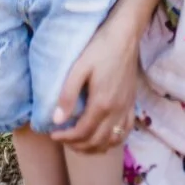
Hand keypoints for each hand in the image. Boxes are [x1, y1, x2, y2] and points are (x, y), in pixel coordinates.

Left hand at [50, 17, 140, 152]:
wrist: (124, 37)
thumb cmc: (99, 49)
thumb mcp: (78, 68)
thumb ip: (67, 95)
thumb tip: (56, 120)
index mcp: (102, 104)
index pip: (82, 132)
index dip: (66, 137)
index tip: (53, 134)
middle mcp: (116, 111)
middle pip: (97, 141)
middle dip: (77, 145)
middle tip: (62, 139)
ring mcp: (126, 109)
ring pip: (112, 141)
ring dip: (95, 147)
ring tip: (78, 143)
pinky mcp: (131, 104)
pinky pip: (125, 132)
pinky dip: (113, 141)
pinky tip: (103, 139)